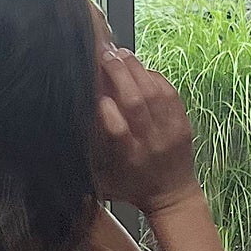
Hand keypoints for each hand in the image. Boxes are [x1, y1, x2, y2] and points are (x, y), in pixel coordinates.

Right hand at [96, 47, 200, 216]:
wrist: (173, 196)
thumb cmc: (133, 188)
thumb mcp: (103, 182)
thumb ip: (87, 159)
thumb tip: (67, 130)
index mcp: (129, 158)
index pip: (117, 129)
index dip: (105, 107)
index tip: (94, 91)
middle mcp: (151, 143)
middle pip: (136, 102)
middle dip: (119, 74)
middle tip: (105, 56)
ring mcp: (170, 131)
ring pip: (154, 92)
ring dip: (136, 69)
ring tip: (120, 54)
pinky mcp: (183, 123)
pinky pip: (170, 93)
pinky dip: (154, 76)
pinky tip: (140, 68)